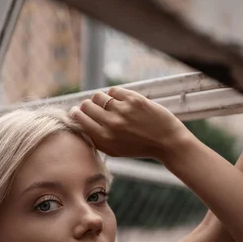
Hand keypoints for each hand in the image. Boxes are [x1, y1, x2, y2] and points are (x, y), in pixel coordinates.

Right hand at [70, 87, 186, 160]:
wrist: (166, 142)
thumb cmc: (139, 148)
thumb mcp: (115, 151)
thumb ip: (96, 139)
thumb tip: (79, 124)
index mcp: (105, 138)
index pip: (80, 119)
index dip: (76, 113)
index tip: (77, 112)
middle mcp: (111, 124)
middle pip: (86, 105)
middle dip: (87, 106)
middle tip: (94, 108)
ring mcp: (122, 110)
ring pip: (98, 96)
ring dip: (100, 99)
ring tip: (109, 105)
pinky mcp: (133, 99)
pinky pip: (113, 90)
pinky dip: (114, 95)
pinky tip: (121, 102)